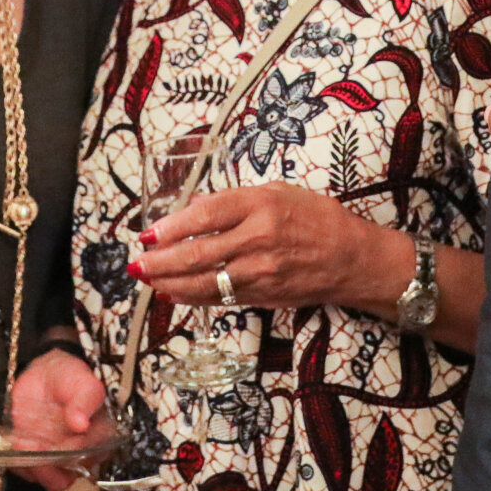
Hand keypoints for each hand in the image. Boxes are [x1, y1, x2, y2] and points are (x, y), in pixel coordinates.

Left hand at [9, 346, 106, 490]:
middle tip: (37, 444)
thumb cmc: (67, 378)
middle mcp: (84, 453)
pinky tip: (18, 442)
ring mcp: (61, 461)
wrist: (42, 378)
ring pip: (55, 480)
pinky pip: (32, 475)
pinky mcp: (39, 464)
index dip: (77, 450)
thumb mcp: (81, 380)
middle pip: (74, 471)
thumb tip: (81, 423)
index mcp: (101, 434)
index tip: (62, 442)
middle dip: (53, 460)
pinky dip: (22, 462)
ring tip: (24, 443)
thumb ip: (85, 399)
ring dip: (37, 466)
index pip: (95, 453)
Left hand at [133, 185, 409, 318]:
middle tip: (137, 264)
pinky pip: (220, 297)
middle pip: (198, 253)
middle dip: (161, 261)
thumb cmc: (319, 218)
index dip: (173, 227)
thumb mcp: (281, 192)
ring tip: (146, 280)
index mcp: (262, 205)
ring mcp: (261, 272)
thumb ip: (237, 200)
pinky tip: (173, 294)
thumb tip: (195, 208)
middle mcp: (258, 239)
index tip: (149, 233)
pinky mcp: (264, 296)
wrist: (353, 259)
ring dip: (170, 283)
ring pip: (204, 281)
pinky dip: (192, 298)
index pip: (206, 216)